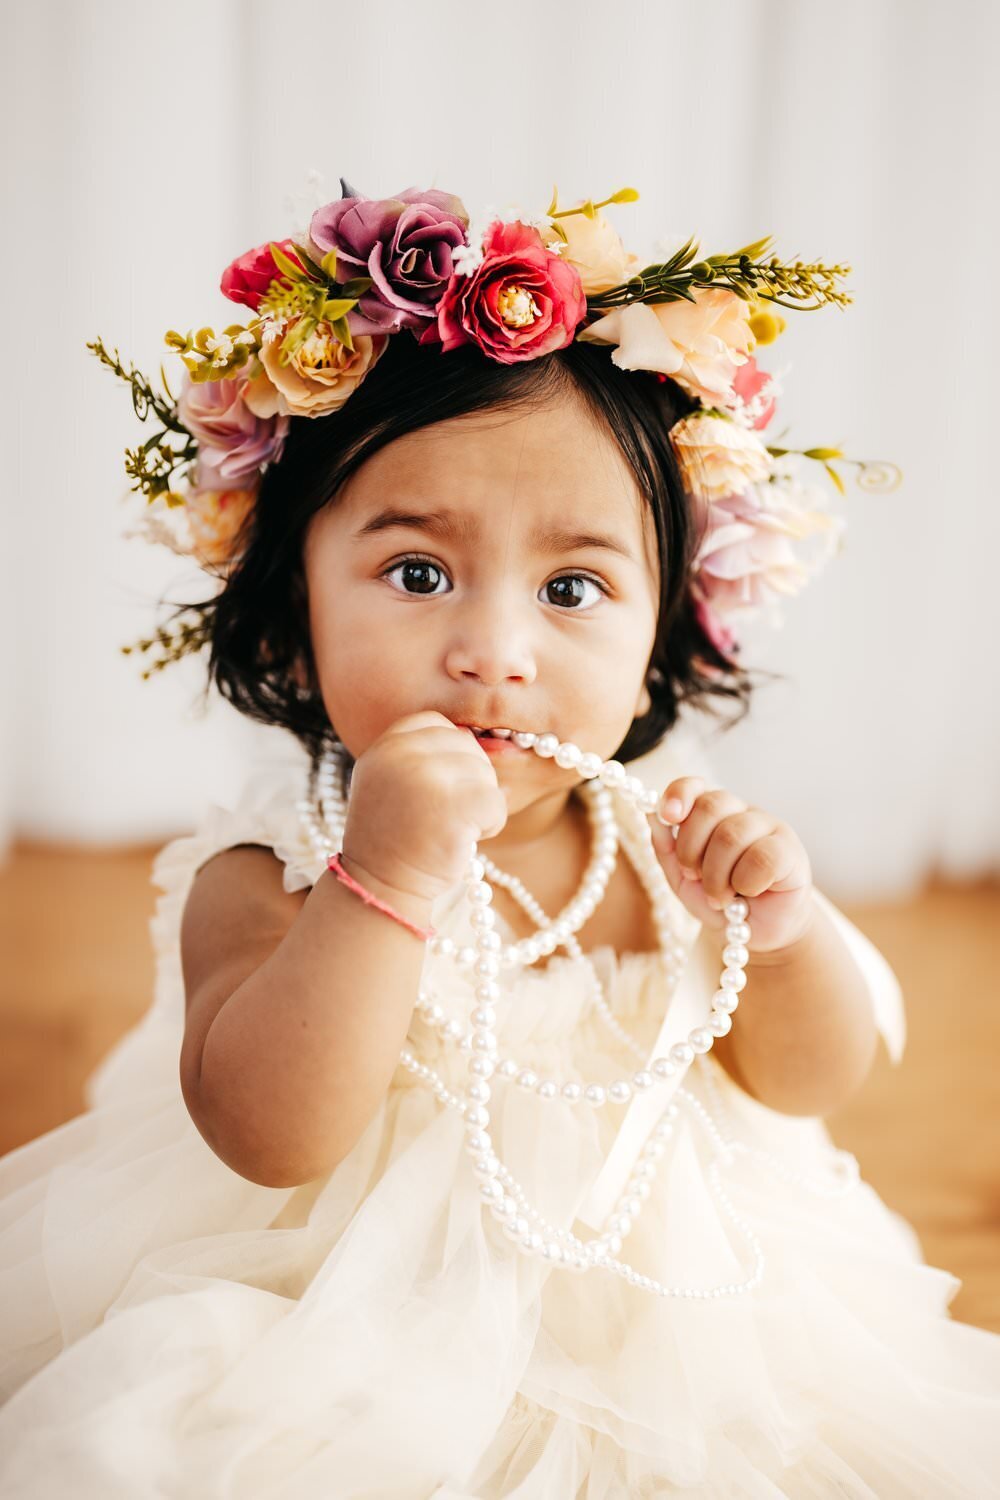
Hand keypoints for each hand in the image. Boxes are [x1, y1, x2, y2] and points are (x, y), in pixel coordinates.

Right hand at [342, 711, 507, 906]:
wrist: (379, 888)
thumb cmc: (393, 838)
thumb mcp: (391, 782)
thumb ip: (423, 756)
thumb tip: (488, 743)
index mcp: (384, 746)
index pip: (438, 724)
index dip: (451, 755)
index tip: (439, 788)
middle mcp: (400, 755)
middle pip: (466, 746)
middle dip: (469, 780)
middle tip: (448, 814)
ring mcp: (425, 779)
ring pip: (485, 773)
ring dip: (480, 804)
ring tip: (451, 829)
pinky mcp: (453, 807)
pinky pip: (495, 801)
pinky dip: (490, 824)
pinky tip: (464, 840)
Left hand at [646, 776, 814, 954]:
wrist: (756, 934)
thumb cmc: (720, 900)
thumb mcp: (682, 878)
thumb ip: (666, 847)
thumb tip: (652, 814)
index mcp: (715, 814)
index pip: (695, 786)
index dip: (679, 795)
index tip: (668, 816)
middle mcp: (743, 813)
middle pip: (710, 806)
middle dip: (691, 848)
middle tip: (694, 876)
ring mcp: (770, 828)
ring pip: (731, 835)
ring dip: (716, 875)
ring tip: (721, 897)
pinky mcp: (791, 852)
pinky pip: (761, 858)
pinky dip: (745, 882)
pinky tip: (749, 893)